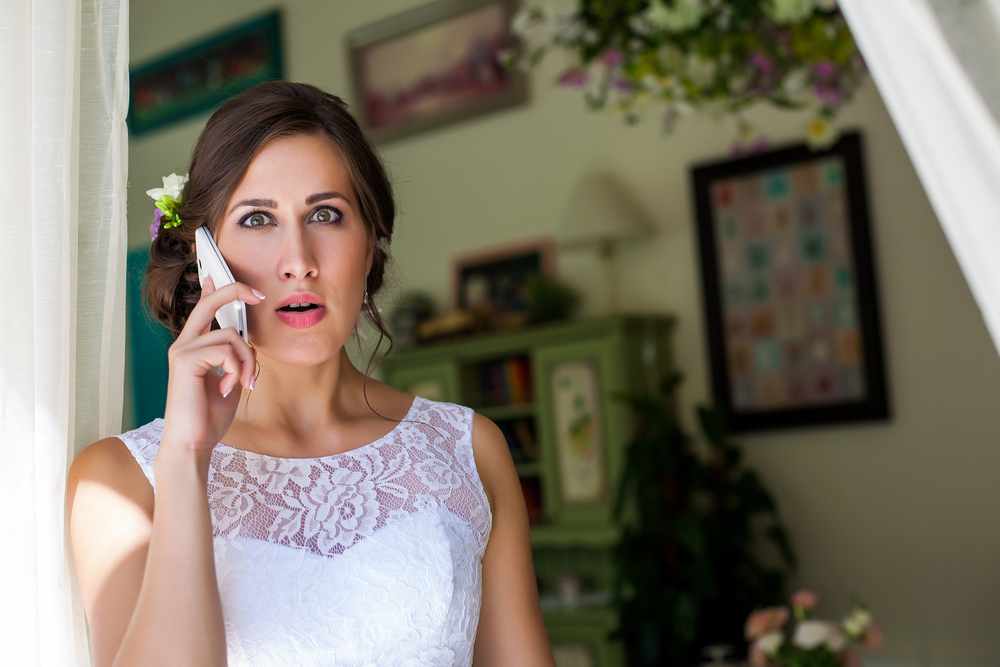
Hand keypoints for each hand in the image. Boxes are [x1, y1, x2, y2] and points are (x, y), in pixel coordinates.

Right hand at [160, 277, 264, 458]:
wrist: (192, 444)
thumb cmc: (208, 418)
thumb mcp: (229, 381)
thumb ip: (234, 359)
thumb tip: (246, 341)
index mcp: (191, 349)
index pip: (201, 310)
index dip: (213, 290)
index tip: (216, 275)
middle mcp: (183, 345)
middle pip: (210, 303)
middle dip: (235, 291)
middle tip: (260, 294)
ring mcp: (181, 351)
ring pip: (231, 336)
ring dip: (247, 361)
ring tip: (243, 384)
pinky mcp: (185, 361)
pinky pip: (226, 351)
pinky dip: (237, 370)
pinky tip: (230, 388)